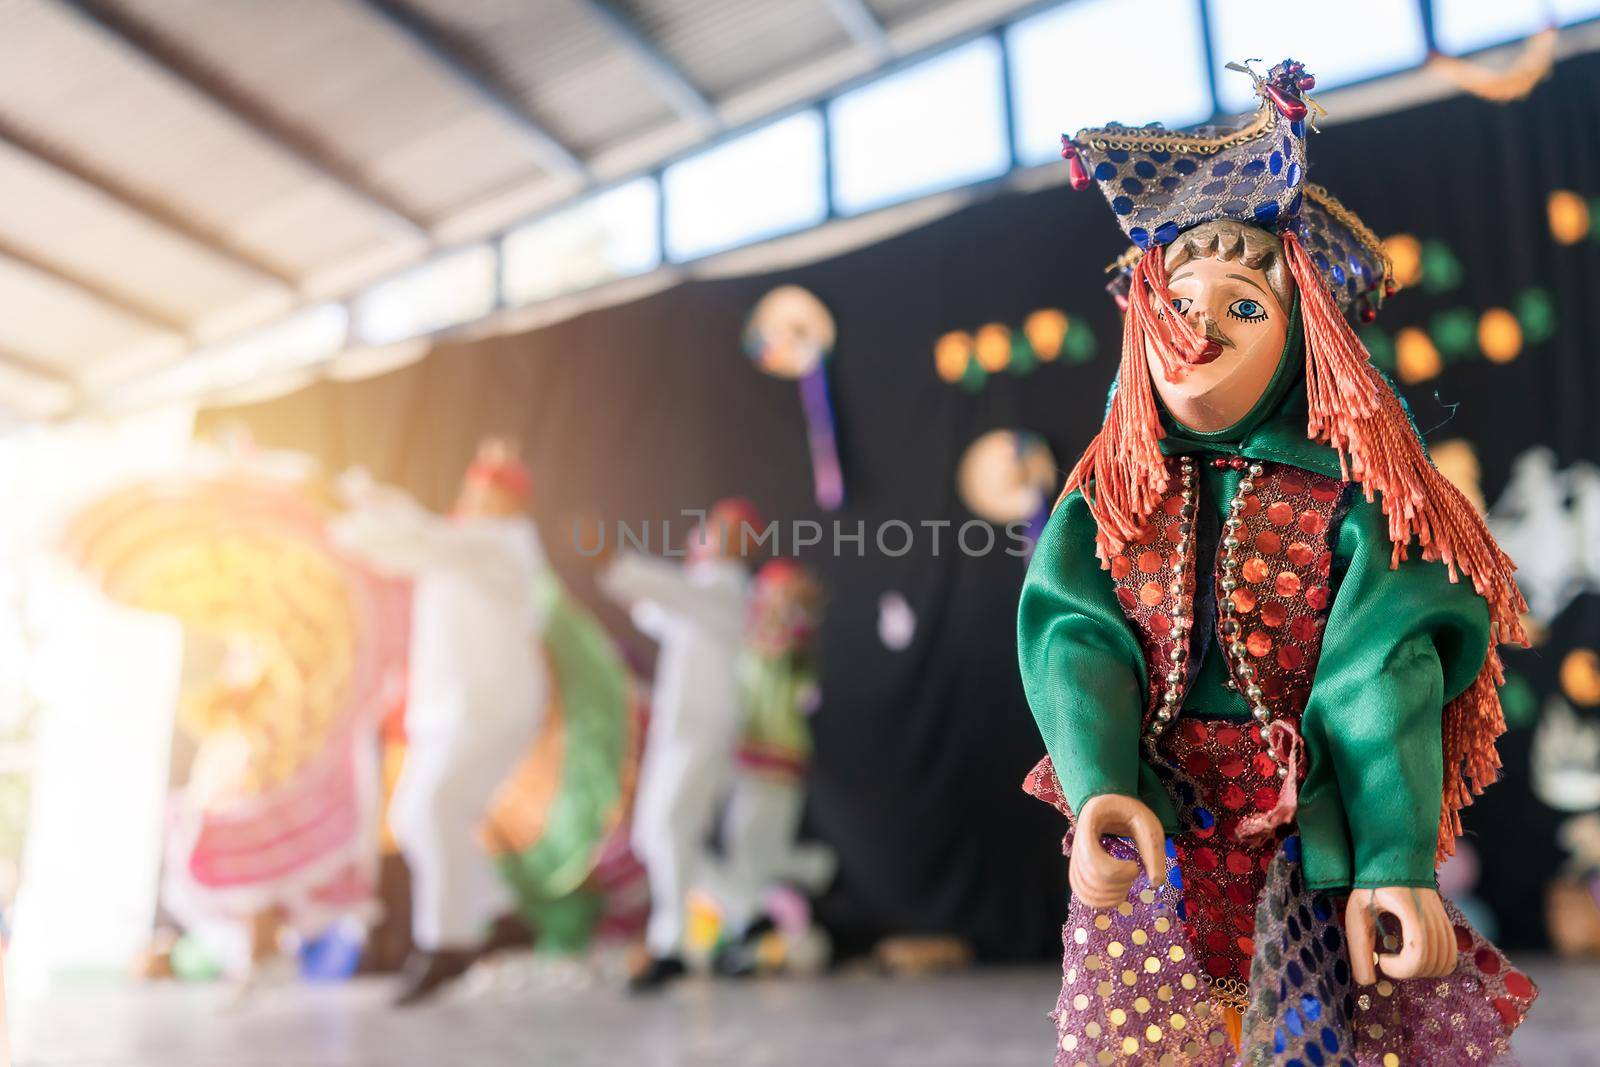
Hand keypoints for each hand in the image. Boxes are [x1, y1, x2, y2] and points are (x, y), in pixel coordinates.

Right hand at [1069, 794, 1166, 908]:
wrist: (1111, 806)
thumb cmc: (1130, 811)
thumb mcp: (1148, 824)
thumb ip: (1154, 851)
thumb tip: (1156, 882)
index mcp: (1091, 822)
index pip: (1093, 860)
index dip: (1116, 872)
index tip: (1133, 864)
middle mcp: (1077, 841)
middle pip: (1091, 878)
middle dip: (1118, 885)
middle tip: (1133, 873)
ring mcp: (1076, 856)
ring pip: (1084, 890)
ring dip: (1110, 896)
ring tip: (1126, 885)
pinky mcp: (1079, 868)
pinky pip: (1082, 892)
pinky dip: (1100, 902)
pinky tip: (1117, 894)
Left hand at [1344, 886, 1455, 984]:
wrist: (1395, 855)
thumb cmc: (1371, 881)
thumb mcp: (1357, 910)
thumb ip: (1359, 945)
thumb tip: (1366, 982)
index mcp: (1409, 908)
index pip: (1419, 953)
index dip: (1401, 968)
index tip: (1382, 959)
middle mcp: (1433, 914)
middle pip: (1433, 962)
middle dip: (1408, 972)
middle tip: (1387, 961)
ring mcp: (1444, 918)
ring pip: (1446, 962)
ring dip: (1422, 971)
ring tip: (1399, 958)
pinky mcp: (1447, 922)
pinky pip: (1451, 954)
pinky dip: (1435, 965)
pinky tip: (1412, 956)